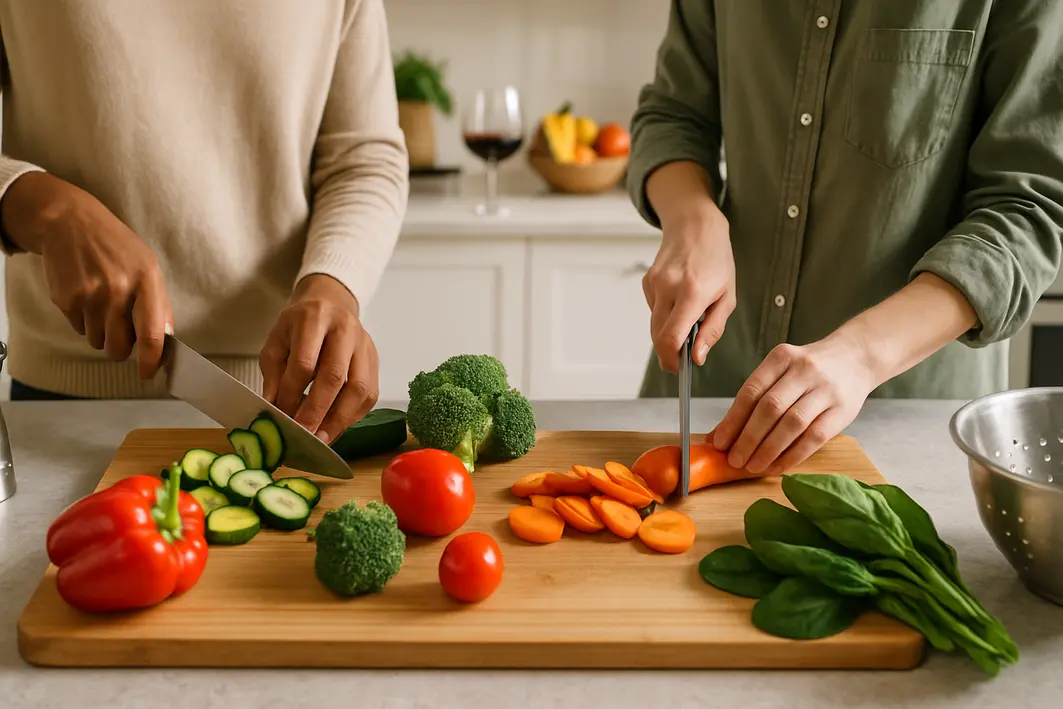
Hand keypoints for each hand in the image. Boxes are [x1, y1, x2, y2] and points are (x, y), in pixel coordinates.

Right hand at [0, 172, 171, 378]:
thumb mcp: (147, 266)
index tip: (148, 373)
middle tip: (121, 331)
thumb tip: (166, 338)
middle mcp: (118, 290)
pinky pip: (79, 329)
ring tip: (102, 305)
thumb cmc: (116, 247)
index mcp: (146, 281)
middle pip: (120, 347)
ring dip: (101, 333)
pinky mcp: (66, 300)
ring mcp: (90, 296)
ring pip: (97, 342)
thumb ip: (159, 303)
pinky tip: (86, 297)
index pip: (152, 333)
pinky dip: (84, 321)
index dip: (151, 360)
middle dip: (121, 348)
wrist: (70, 223)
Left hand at [260, 274, 378, 443]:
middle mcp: (345, 330)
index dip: (292, 393)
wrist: (331, 304)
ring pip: (360, 388)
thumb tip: (274, 408)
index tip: (281, 415)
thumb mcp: (277, 342)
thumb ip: (274, 373)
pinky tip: (336, 427)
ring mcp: (365, 345)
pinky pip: (370, 395)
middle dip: (317, 411)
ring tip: (322, 438)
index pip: (304, 362)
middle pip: (335, 376)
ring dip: (340, 419)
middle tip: (304, 435)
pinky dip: (353, 415)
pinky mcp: (375, 361)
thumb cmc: (299, 326)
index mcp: (314, 318)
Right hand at [642, 209, 735, 372]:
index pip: (670, 337)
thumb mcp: (727, 297)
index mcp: (692, 293)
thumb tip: (698, 357)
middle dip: (669, 351)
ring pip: (655, 324)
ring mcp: (654, 284)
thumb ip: (712, 330)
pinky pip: (654, 309)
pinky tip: (678, 299)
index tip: (679, 369)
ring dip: (668, 331)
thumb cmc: (717, 262)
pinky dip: (665, 313)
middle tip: (684, 355)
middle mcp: (668, 288)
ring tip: (688, 318)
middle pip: (658, 336)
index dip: (671, 359)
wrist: (696, 227)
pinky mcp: (647, 282)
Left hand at [710, 333, 877, 476]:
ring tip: (752, 466)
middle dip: (748, 438)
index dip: (733, 419)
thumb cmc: (809, 369)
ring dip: (768, 449)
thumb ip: (756, 397)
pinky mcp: (843, 410)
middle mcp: (804, 370)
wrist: (856, 357)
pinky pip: (814, 437)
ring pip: (792, 424)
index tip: (719, 442)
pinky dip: (793, 455)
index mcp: (782, 357)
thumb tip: (722, 433)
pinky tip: (777, 466)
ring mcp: (825, 389)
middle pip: (770, 408)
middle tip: (734, 459)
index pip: (751, 391)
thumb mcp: (781, 370)